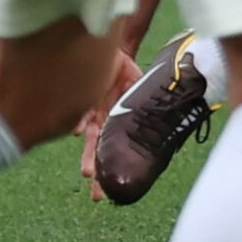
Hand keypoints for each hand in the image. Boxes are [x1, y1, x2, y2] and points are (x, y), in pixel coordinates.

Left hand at [77, 45, 141, 201]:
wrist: (108, 47)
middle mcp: (102, 118)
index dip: (111, 167)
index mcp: (116, 119)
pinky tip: (78, 133)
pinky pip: (81, 113)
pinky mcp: (85, 97)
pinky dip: (79, 123)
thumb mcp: (139, 85)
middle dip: (98, 171)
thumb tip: (163, 119)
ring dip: (89, 154)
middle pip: (99, 149)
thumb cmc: (124, 67)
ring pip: (89, 137)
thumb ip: (147, 101)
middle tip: (97, 194)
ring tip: (89, 172)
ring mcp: (92, 109)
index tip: (110, 191)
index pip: (114, 147)